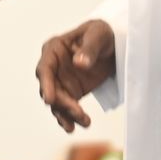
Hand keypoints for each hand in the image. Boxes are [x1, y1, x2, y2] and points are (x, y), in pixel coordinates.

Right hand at [35, 19, 114, 133]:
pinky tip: (77, 126)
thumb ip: (89, 49)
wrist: (115, 43)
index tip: (50, 100)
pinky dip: (70, 117)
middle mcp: (53, 67)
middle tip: (78, 112)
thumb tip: (78, 64)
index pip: (45, 68)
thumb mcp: (98, 35)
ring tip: (84, 122)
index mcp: (53, 49)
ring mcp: (61, 81)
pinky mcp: (71, 92)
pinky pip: (67, 108)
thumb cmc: (102, 34)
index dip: (46, 85)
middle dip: (62, 103)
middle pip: (50, 89)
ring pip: (58, 102)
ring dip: (68, 114)